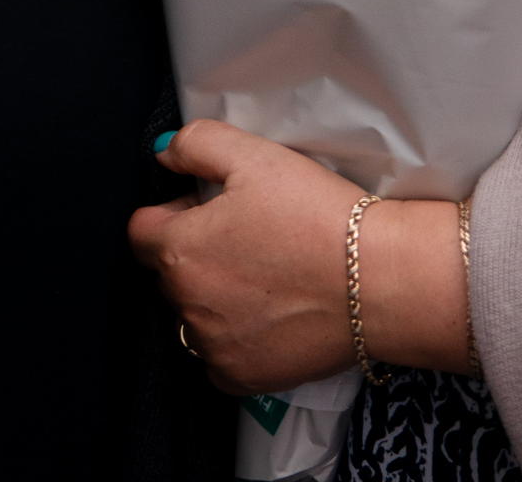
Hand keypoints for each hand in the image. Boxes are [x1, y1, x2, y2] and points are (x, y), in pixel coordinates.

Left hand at [129, 122, 368, 395]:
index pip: (142, 229)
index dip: (174, 213)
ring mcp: (213, 345)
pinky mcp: (242, 376)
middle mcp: (186, 304)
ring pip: (193, 315)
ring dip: (214, 297)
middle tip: (251, 238)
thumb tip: (165, 153)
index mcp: (179, 249)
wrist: (379, 282)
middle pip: (169, 272)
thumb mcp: (252, 155)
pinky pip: (219, 357)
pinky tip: (272, 315)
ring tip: (268, 276)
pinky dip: (236, 339)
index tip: (211, 210)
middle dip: (196, 253)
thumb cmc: (316, 217)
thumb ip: (195, 144)